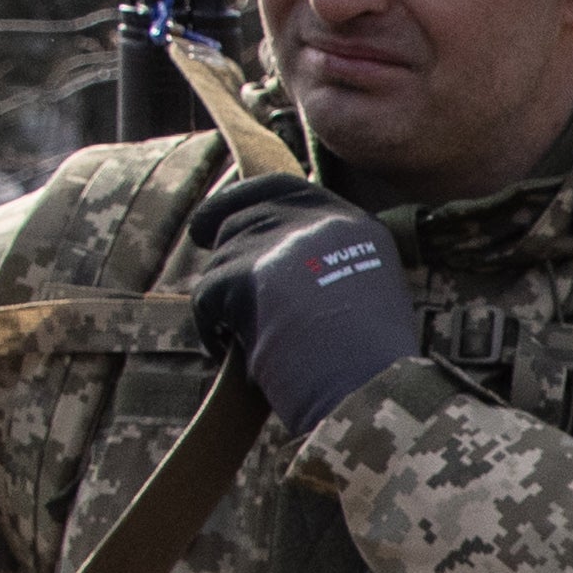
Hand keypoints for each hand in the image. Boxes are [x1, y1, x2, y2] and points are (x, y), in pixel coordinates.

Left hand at [181, 173, 424, 430]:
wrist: (367, 386)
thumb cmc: (373, 363)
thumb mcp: (371, 294)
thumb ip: (335, 264)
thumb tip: (286, 273)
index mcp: (355, 226)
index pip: (287, 186)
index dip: (247, 194)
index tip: (224, 207)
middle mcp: (317, 224)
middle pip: (246, 213)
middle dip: (220, 229)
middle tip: (199, 236)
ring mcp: (280, 245)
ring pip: (224, 254)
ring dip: (222, 288)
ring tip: (234, 326)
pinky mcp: (245, 275)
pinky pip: (208, 295)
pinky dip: (210, 324)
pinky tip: (223, 346)